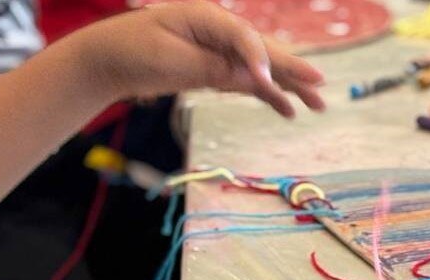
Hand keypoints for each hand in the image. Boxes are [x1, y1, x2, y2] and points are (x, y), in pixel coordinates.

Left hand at [72, 1, 324, 116]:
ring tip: (318, 104)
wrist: (109, 59)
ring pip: (264, 68)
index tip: (267, 85)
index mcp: (208, 18)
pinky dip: (270, 95)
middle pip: (265, 51)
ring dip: (290, 85)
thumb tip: (253, 79)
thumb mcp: (171, 59)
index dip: (260, 61)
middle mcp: (221, 32)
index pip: (244, 39)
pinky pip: (251, 82)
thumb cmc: (134, 51)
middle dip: (293, 70)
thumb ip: (213, 68)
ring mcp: (222, 50)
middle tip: (320, 84)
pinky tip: (288, 111)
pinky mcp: (218, 69)